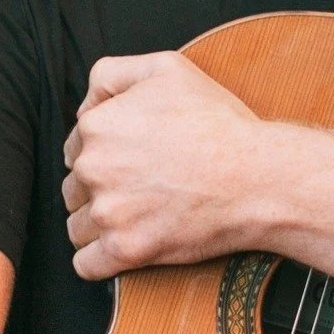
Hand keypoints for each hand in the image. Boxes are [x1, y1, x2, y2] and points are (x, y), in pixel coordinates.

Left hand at [62, 50, 266, 280]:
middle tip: (143, 186)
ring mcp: (108, 213)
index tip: (134, 158)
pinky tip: (126, 245)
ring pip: (78, 225)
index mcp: (97, 126)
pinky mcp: (126, 250)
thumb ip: (112, 73)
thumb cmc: (219, 123)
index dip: (104, 151)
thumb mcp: (167, 68)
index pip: (76, 145)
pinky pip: (86, 264)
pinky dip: (99, 260)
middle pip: (75, 186)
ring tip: (141, 215)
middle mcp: (93, 169)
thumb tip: (84, 104)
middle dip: (101, 188)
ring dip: (100, 224)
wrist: (258, 176)